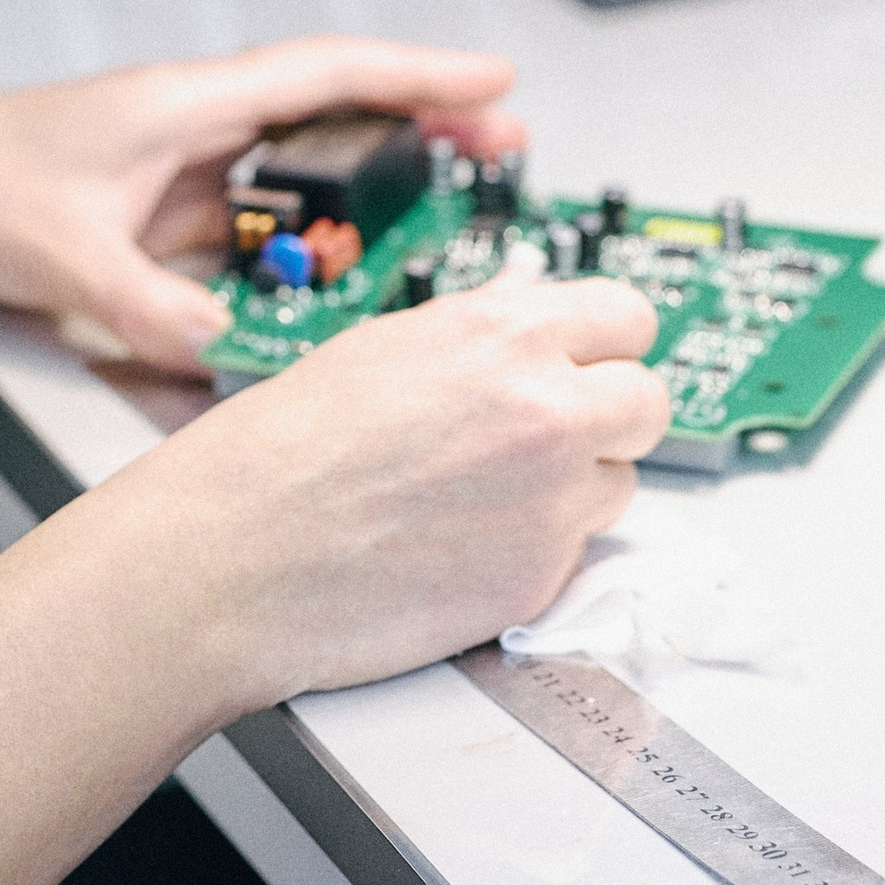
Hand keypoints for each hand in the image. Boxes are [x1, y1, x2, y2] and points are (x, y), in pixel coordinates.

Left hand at [0, 37, 524, 374]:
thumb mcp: (59, 251)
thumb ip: (145, 307)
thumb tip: (220, 355)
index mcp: (181, 104)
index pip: (325, 74)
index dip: (418, 75)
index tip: (497, 84)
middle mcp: (191, 140)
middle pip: (331, 134)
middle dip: (418, 143)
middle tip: (502, 159)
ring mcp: (177, 193)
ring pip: (296, 205)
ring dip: (358, 225)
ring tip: (433, 251)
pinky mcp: (154, 241)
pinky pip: (241, 265)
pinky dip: (281, 291)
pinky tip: (311, 327)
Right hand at [132, 270, 668, 704]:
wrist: (236, 553)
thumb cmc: (280, 452)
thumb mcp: (384, 347)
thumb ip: (479, 331)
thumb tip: (529, 304)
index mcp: (503, 334)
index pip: (629, 315)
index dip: (608, 341)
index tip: (595, 357)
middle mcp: (544, 409)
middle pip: (649, 401)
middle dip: (609, 414)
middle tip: (556, 430)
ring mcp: (552, 500)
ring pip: (620, 482)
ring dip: (577, 486)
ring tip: (487, 494)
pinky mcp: (541, 579)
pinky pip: (577, 553)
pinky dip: (537, 549)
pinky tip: (465, 543)